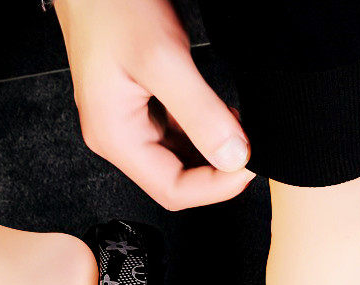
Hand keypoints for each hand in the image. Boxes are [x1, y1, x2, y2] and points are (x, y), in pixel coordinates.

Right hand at [54, 0, 252, 209]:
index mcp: (115, 138)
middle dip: (215, 173)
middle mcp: (117, 138)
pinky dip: (201, 132)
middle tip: (249, 150)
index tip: (249, 166)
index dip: (215, 187)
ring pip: (177, 160)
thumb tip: (233, 158)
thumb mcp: (163, 59)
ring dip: (210, 153)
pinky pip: (174, 135)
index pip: (172, 190)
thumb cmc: (110, 5)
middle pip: (174, 181)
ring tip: (237, 129)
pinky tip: (218, 115)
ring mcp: (126, 124)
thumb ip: (200, 113)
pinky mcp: (137, 107)